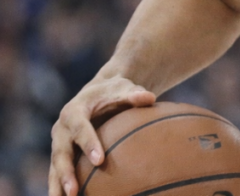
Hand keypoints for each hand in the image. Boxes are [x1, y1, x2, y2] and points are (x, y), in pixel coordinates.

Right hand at [49, 76, 155, 195]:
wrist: (98, 93)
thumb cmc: (114, 92)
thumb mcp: (124, 88)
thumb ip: (134, 94)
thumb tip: (149, 98)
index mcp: (74, 110)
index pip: (80, 128)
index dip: (88, 144)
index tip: (99, 160)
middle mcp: (61, 128)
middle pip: (61, 152)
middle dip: (66, 172)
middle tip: (73, 191)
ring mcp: (59, 143)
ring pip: (55, 166)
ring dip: (58, 185)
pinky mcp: (63, 153)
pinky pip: (58, 172)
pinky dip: (60, 187)